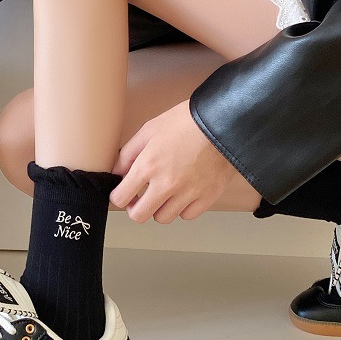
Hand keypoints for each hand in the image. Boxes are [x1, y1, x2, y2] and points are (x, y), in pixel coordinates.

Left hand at [109, 99, 238, 223]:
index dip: (117, 197)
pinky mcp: (207, 197)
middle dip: (135, 208)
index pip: (120, 198)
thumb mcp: (149, 130)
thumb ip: (128, 154)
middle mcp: (166, 184)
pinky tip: (182, 193)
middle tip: (139, 198)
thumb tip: (117, 173)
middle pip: (139, 216)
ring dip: (159, 208)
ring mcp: (188, 193)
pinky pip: (187, 215)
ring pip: (163, 218)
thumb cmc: (187, 121)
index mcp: (148, 166)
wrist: (223, 121)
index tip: (122, 193)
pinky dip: (182, 208)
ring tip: (164, 192)